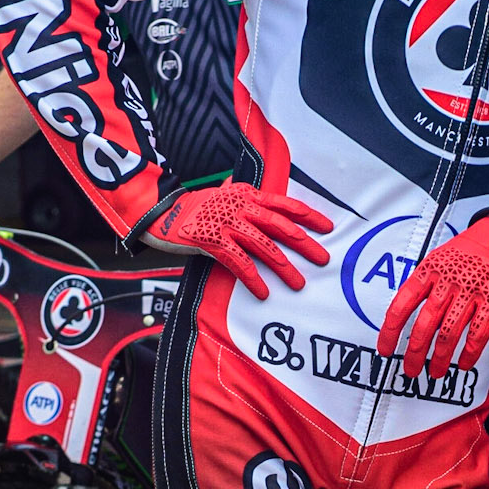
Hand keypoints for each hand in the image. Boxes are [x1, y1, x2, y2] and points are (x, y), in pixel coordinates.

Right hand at [144, 182, 331, 301]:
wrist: (161, 212)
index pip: (284, 204)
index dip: (308, 216)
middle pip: (281, 226)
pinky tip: (264, 292)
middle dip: (305, 244)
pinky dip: (253, 279)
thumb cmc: (196, 208)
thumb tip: (272, 210)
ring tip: (299, 284)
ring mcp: (227, 224)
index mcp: (247, 196)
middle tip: (324, 259)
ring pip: (264, 247)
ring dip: (284, 267)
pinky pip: (239, 263)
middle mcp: (241, 207)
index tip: (328, 227)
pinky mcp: (213, 241)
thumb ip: (248, 203)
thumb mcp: (225, 197)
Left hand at [377, 218, 488, 379]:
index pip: (401, 305)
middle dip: (414, 352)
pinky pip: (478, 333)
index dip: (390, 331)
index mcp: (428, 271)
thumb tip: (402, 316)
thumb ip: (422, 285)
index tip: (385, 349)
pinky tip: (462, 364)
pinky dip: (470, 353)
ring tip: (434, 372)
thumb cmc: (467, 253)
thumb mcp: (437, 259)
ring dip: (439, 358)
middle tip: (410, 370)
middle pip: (425, 325)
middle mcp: (447, 283)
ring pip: (449, 333)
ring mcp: (470, 293)